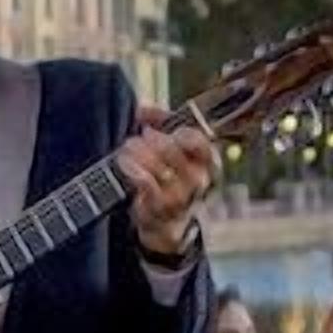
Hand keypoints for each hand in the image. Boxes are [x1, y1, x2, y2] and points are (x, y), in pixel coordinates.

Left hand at [114, 114, 218, 259]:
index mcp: (208, 162)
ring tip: (126, 149)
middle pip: (171, 150)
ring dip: (137, 152)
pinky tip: (124, 164)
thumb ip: (160, 124)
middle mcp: (199, 180)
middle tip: (137, 137)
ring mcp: (181, 196)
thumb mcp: (172, 150)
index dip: (179, 132)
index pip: (200, 141)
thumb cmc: (169, 178)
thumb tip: (143, 109)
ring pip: (157, 165)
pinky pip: (146, 183)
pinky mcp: (161, 208)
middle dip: (151, 140)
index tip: (165, 131)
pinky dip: (133, 169)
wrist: (166, 223)